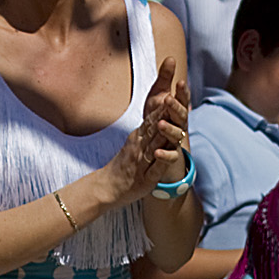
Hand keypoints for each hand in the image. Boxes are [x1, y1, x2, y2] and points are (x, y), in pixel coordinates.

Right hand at [99, 57, 191, 206]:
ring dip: (161, 132)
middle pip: (154, 126)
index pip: (152, 118)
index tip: (172, 91)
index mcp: (138, 137)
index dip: (162, 106)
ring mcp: (142, 161)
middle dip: (164, 111)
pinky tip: (164, 152)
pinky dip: (161, 159)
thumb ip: (146, 132)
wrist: (106, 187)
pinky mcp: (146, 178)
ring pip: (154, 143)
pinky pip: (155, 167)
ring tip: (168, 120)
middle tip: (171, 96)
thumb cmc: (123, 166)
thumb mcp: (134, 144)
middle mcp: (139, 145)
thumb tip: (156, 117)